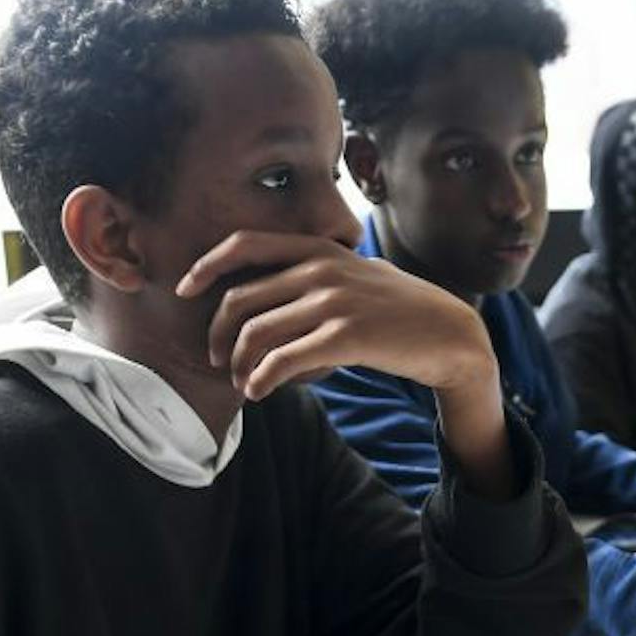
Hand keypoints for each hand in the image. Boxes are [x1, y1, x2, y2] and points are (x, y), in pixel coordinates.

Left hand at [180, 231, 512, 498]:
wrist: (451, 334)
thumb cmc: (400, 309)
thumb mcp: (358, 273)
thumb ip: (317, 271)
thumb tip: (270, 290)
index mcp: (319, 248)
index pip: (244, 244)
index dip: (205, 266)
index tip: (184, 290)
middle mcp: (321, 269)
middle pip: (241, 300)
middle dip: (217, 334)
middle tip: (216, 358)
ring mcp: (333, 301)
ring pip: (256, 333)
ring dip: (238, 364)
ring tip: (241, 382)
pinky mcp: (345, 336)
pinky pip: (282, 361)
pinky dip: (260, 379)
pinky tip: (257, 391)